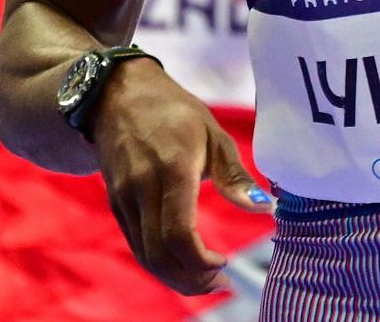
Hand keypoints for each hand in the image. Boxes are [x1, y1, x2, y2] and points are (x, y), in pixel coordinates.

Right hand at [91, 57, 272, 294]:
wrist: (118, 96)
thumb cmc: (175, 112)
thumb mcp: (213, 133)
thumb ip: (235, 176)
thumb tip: (263, 207)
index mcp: (172, 169)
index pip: (179, 233)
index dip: (202, 261)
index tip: (225, 263)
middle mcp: (142, 188)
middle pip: (160, 254)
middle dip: (191, 280)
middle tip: (220, 283)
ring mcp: (124, 199)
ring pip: (146, 256)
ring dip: (176, 278)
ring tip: (206, 280)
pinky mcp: (116, 204)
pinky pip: (137, 244)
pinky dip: (160, 263)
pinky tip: (183, 264)